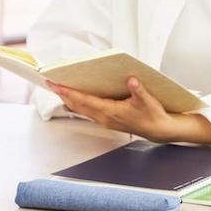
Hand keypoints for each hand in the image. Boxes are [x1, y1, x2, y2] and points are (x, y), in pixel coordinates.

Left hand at [47, 77, 181, 140]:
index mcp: (111, 112)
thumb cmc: (153, 116)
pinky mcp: (107, 119)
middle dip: (63, 94)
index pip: (84, 101)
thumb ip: (138, 90)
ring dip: (69, 99)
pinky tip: (75, 96)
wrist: (159, 130)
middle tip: (50, 83)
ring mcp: (104, 120)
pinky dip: (78, 103)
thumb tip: (132, 80)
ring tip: (59, 87)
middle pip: (77, 105)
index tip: (56, 85)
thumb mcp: (148, 101)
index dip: (68, 92)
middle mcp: (104, 118)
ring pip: (80, 109)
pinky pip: (87, 111)